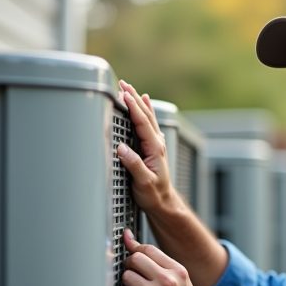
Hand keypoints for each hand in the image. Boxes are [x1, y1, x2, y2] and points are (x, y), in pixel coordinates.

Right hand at [117, 80, 174, 212]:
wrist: (163, 202)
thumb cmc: (153, 194)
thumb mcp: (143, 182)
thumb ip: (134, 165)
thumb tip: (122, 148)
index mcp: (154, 148)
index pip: (142, 122)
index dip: (133, 107)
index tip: (123, 94)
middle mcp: (157, 143)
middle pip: (145, 115)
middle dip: (134, 98)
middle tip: (122, 84)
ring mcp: (156, 144)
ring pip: (147, 117)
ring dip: (138, 101)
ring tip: (130, 88)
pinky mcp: (153, 147)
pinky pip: (148, 123)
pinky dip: (145, 110)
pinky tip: (145, 102)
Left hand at [118, 229, 213, 285]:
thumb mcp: (180, 282)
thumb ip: (158, 262)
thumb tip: (130, 240)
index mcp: (178, 271)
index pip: (148, 249)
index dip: (135, 250)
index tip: (131, 254)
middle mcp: (167, 281)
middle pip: (134, 259)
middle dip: (130, 266)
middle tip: (134, 275)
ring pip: (126, 277)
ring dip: (128, 284)